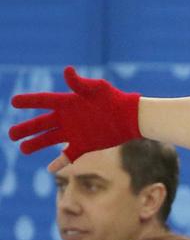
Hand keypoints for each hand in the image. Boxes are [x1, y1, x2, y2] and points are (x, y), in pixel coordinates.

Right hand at [9, 66, 140, 163]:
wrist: (129, 118)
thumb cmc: (114, 99)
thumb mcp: (97, 89)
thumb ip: (80, 83)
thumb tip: (67, 70)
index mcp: (67, 102)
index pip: (43, 101)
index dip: (28, 101)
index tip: (13, 102)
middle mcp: (66, 118)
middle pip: (41, 123)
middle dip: (26, 128)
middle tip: (10, 134)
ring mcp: (73, 132)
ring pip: (49, 139)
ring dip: (36, 144)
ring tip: (21, 148)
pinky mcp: (83, 145)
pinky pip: (68, 155)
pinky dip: (59, 161)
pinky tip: (50, 168)